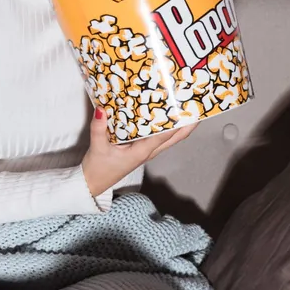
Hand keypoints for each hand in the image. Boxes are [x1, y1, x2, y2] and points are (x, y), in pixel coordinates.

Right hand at [80, 109, 195, 196]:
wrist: (92, 183)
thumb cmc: (97, 168)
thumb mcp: (97, 147)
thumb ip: (99, 128)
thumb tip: (102, 109)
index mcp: (141, 152)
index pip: (163, 134)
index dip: (176, 121)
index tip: (186, 107)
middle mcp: (148, 152)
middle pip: (174, 138)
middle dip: (188, 124)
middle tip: (197, 105)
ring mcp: (146, 152)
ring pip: (169, 138)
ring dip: (180, 125)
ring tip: (186, 106)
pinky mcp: (141, 150)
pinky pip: (159, 137)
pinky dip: (166, 127)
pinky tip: (165, 115)